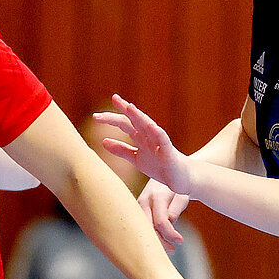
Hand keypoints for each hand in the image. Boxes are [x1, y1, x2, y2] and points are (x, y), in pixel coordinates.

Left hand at [96, 95, 193, 248]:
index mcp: (141, 138)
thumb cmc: (160, 167)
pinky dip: (157, 133)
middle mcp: (149, 136)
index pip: (125, 124)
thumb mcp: (136, 158)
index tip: (96, 115)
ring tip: (129, 107)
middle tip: (113, 99)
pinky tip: (151, 125)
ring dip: (139, 116)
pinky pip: (163, 141)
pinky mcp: (169, 152)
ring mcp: (159, 143)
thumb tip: (103, 141)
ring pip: (148, 127)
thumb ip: (121, 150)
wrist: (182, 178)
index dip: (112, 118)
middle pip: (134, 121)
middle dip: (123, 111)